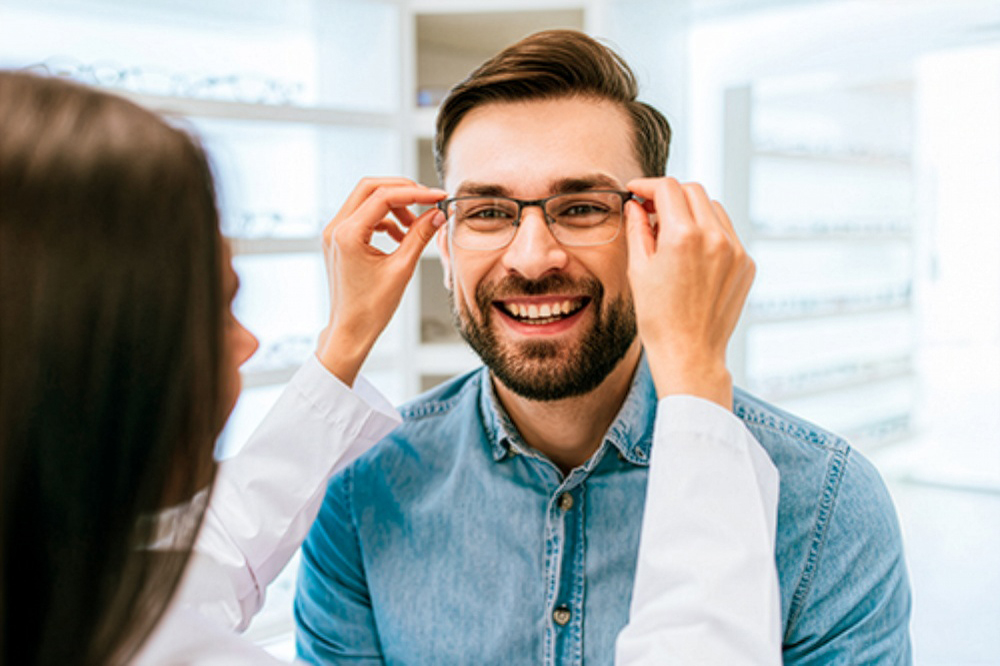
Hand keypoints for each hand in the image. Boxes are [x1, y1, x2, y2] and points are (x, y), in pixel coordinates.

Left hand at [316, 177, 446, 385]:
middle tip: (427, 200)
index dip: (415, 193)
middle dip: (402, 190)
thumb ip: (420, 236)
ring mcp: (334, 233)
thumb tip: (437, 214)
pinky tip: (401, 237)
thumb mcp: (402, 269)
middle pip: (370, 187)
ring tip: (415, 226)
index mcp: (348, 234)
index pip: (384, 196)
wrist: (350, 331)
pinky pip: (363, 216)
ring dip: (394, 205)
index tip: (437, 197)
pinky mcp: (339, 240)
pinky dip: (384, 219)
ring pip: (366, 199)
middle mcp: (336, 228)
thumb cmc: (371, 309)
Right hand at [625, 178, 754, 406]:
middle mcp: (714, 237)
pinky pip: (727, 232)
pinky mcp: (746, 263)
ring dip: (692, 211)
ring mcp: (735, 250)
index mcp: (683, 236)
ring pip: (713, 208)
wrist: (689, 352)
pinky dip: (709, 232)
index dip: (647, 185)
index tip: (637, 191)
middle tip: (651, 210)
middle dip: (670, 195)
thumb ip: (638, 229)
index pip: (667, 188)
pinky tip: (692, 255)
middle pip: (693, 191)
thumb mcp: (639, 270)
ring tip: (673, 234)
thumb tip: (635, 205)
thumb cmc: (658, 317)